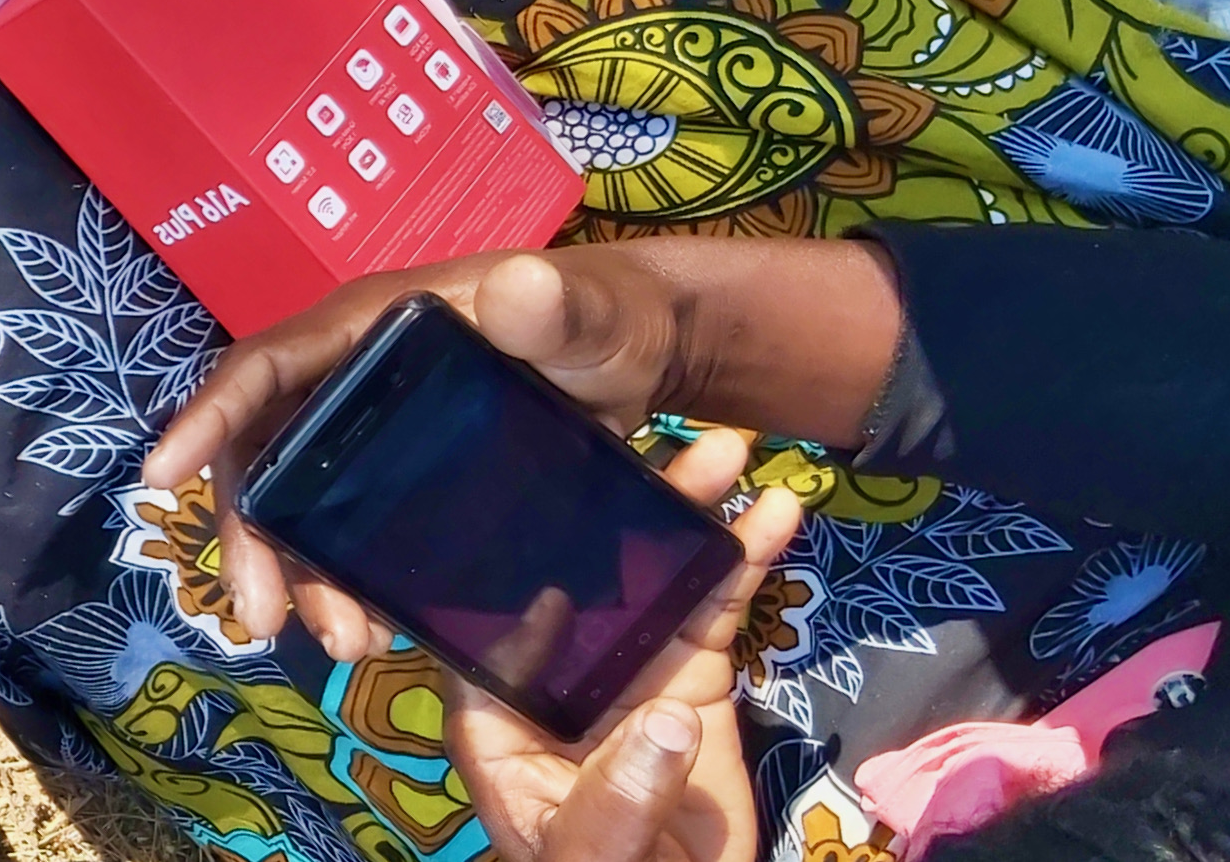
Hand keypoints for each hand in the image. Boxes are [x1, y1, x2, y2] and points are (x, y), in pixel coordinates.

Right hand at [143, 238, 895, 659]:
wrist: (645, 357)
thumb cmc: (608, 319)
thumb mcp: (587, 313)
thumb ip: (556, 306)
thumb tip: (512, 286)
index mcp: (371, 329)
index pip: (267, 367)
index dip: (208, 416)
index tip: (160, 474)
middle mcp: (349, 382)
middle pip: (266, 456)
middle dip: (253, 538)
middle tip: (268, 619)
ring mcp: (369, 436)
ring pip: (300, 508)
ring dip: (299, 577)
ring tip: (343, 645)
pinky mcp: (398, 483)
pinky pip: (343, 534)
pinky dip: (341, 584)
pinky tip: (370, 633)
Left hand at [449, 429, 803, 861]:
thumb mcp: (588, 857)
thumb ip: (615, 799)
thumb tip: (667, 722)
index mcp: (497, 711)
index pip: (487, 617)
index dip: (511, 549)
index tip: (545, 479)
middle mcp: (557, 673)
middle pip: (579, 575)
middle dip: (616, 507)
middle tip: (659, 443)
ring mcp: (628, 671)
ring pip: (652, 578)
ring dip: (688, 516)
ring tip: (728, 452)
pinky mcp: (692, 681)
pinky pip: (715, 609)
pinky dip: (743, 560)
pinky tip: (775, 510)